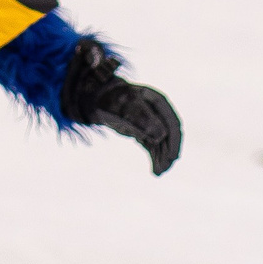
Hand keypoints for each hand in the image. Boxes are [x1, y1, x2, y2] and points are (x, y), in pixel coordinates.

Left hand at [62, 38, 182, 174]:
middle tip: (168, 165)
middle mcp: (151, 108)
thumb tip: (159, 136)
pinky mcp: (139, 128)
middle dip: (170, 148)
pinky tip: (155, 170)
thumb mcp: (119, 104)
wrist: (89, 90)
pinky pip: (152, 144)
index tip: (173, 155)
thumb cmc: (105, 94)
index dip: (173, 137)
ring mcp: (146, 118)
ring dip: (163, 156)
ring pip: (161, 139)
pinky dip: (155, 156)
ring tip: (159, 172)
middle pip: (168, 129)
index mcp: (150, 98)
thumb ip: (138, 117)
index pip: (169, 118)